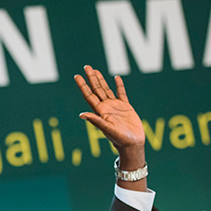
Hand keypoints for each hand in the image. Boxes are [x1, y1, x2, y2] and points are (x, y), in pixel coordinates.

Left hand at [74, 65, 146, 189]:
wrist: (133, 144)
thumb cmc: (119, 139)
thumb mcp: (106, 129)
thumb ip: (95, 120)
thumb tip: (81, 115)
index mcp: (100, 111)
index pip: (89, 95)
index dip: (82, 86)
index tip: (77, 76)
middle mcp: (106, 107)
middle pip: (96, 89)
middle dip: (91, 78)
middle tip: (86, 66)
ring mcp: (115, 106)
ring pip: (106, 90)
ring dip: (101, 80)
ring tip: (95, 70)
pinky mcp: (126, 107)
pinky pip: (121, 93)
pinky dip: (119, 85)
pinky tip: (116, 77)